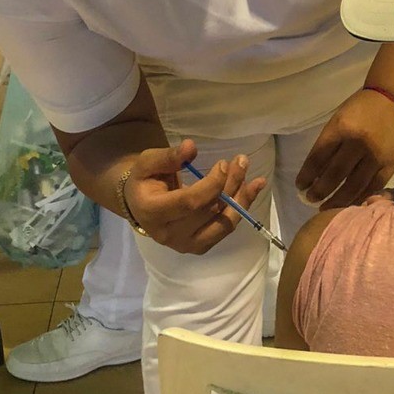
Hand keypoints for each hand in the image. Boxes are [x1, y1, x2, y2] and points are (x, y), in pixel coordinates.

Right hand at [122, 140, 265, 254]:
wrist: (140, 205)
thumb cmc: (144, 181)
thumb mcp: (147, 163)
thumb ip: (168, 156)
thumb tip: (191, 147)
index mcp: (153, 213)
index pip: (189, 202)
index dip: (211, 184)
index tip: (223, 164)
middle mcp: (169, 235)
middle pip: (209, 211)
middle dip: (230, 184)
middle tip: (241, 161)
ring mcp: (186, 244)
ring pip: (223, 224)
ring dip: (242, 199)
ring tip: (253, 177)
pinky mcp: (200, 247)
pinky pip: (226, 229)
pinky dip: (242, 209)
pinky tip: (252, 189)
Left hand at [296, 89, 393, 209]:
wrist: (388, 100)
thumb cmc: (358, 111)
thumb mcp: (337, 121)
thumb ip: (328, 146)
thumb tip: (315, 176)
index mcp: (341, 128)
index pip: (318, 157)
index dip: (307, 175)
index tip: (300, 186)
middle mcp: (358, 142)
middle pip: (335, 174)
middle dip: (320, 191)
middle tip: (310, 200)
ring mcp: (376, 154)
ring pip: (354, 185)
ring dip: (338, 200)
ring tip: (326, 208)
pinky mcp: (391, 163)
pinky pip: (373, 186)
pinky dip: (359, 197)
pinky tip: (349, 203)